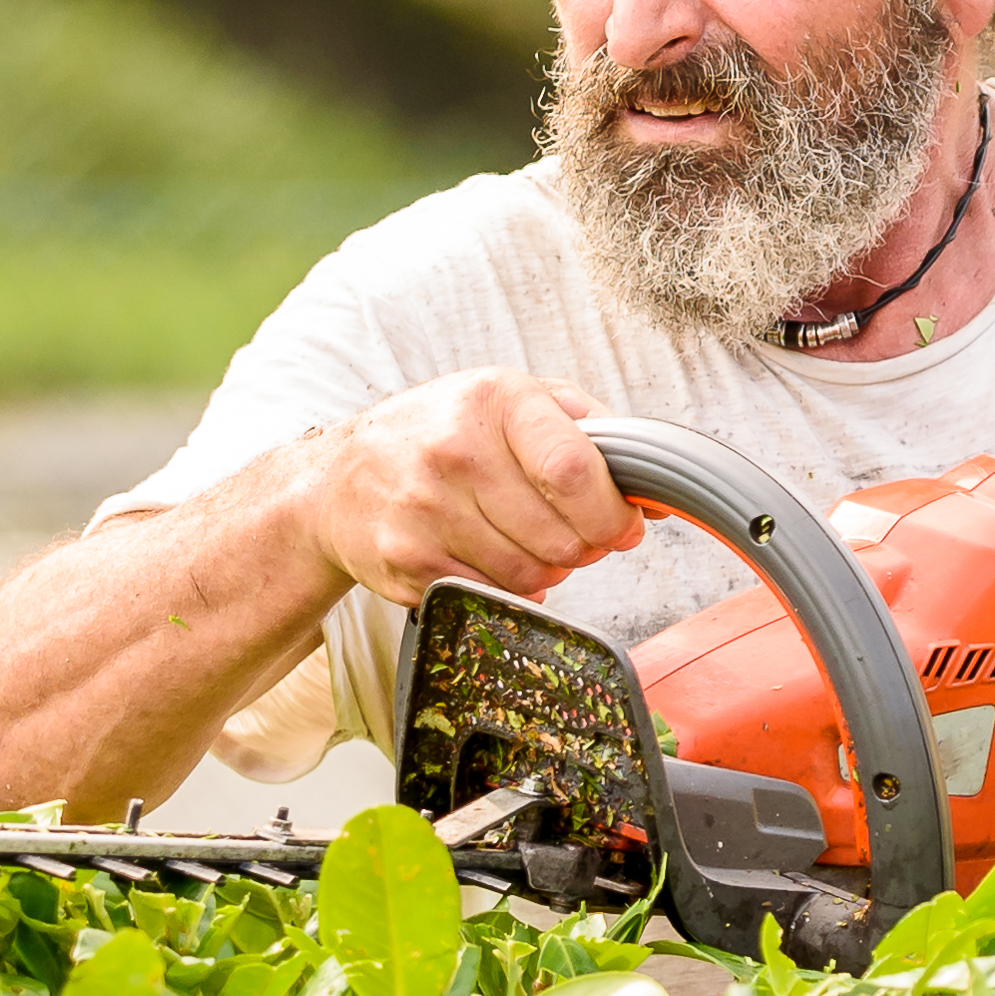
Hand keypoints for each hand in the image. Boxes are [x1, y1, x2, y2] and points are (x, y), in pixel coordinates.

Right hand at [294, 371, 644, 608]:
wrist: (339, 479)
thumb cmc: (443, 435)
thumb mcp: (512, 400)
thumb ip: (590, 430)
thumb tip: (655, 489)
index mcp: (494, 400)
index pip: (573, 471)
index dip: (610, 512)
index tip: (620, 525)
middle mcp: (454, 451)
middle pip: (561, 535)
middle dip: (581, 547)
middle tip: (566, 534)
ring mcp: (425, 509)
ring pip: (531, 574)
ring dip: (544, 570)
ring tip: (521, 542)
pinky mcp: (407, 561)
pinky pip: (491, 595)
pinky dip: (504, 589)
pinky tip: (487, 559)